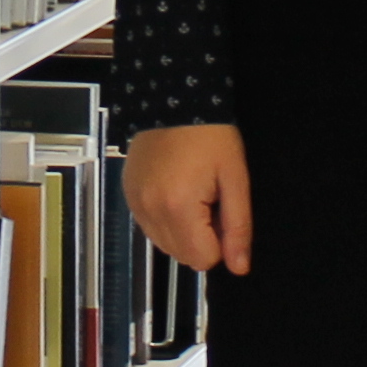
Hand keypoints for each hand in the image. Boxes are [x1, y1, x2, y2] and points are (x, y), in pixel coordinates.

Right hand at [124, 124, 253, 275]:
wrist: (174, 99)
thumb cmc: (212, 136)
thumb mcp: (235, 178)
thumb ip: (238, 227)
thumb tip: (239, 268)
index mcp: (178, 209)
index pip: (203, 259)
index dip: (220, 240)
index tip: (221, 208)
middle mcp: (150, 212)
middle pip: (182, 256)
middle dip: (201, 237)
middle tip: (208, 199)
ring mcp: (135, 204)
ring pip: (165, 245)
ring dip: (182, 230)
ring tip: (190, 192)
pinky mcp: (127, 194)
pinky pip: (149, 226)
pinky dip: (164, 218)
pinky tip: (173, 188)